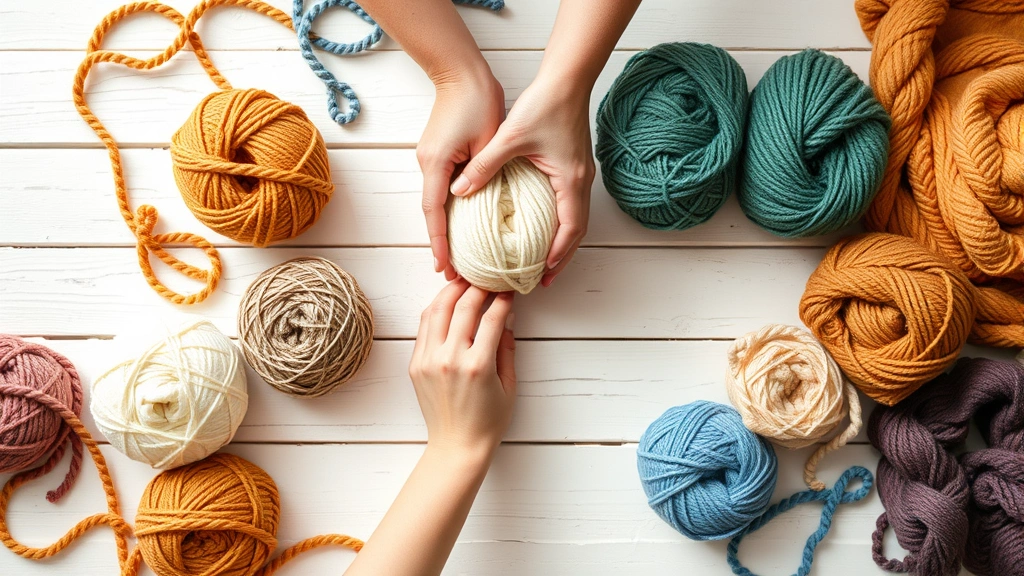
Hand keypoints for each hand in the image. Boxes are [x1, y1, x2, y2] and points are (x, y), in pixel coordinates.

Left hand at [409, 279, 516, 457]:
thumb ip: (507, 348)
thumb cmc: (488, 421)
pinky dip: (436, 309)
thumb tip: (505, 316)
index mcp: (478, 365)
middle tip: (487, 277)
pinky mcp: (416, 364)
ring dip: (451, 290)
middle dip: (477, 286)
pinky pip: (424, 327)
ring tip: (464, 281)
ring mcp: (429, 360)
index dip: (502, 299)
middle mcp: (450, 359)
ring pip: (436, 310)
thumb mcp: (509, 385)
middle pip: (463, 306)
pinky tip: (447, 302)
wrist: (457, 445)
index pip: (491, 317)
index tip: (508, 290)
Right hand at [417, 66, 505, 279]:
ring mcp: (429, 158)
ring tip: (458, 254)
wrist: (460, 71)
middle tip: (452, 273)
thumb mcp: (487, 140)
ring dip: (444, 226)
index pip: (434, 213)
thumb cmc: (477, 101)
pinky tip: (462, 222)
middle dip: (440, 242)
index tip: (443, 268)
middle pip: (431, 211)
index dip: (439, 243)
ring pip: (436, 200)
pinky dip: (449, 209)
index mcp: (437, 164)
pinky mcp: (437, 153)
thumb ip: (482, 171)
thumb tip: (472, 201)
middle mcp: (427, 164)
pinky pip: (441, 187)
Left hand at [449, 74, 594, 286]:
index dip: (557, 254)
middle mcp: (581, 180)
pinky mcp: (576, 165)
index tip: (542, 273)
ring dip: (563, 242)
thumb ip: (484, 165)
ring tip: (546, 261)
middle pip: (577, 231)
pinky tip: (546, 227)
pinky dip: (563, 223)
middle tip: (544, 278)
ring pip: (577, 219)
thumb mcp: (510, 137)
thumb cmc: (544, 104)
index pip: (569, 229)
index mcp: (570, 179)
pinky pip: (573, 204)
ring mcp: (582, 173)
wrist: (567, 78)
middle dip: (562, 257)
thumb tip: (459, 191)